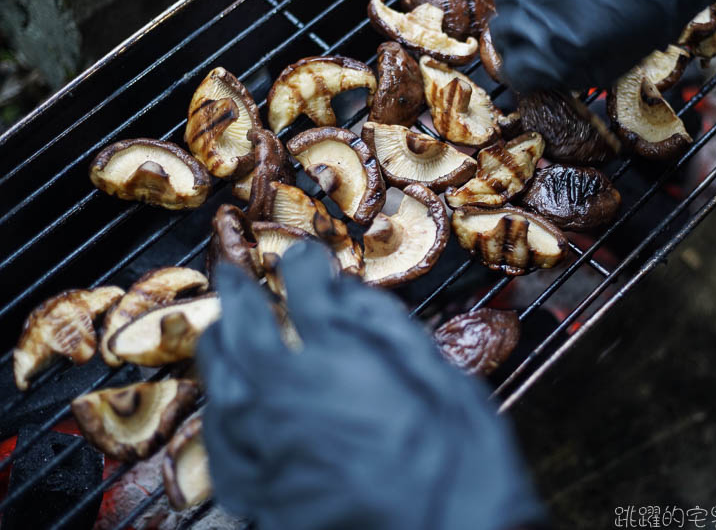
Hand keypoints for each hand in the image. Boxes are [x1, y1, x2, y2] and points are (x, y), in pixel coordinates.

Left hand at [197, 242, 543, 529]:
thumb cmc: (459, 459)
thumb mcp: (439, 372)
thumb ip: (382, 325)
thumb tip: (342, 291)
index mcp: (336, 360)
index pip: (304, 287)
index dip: (302, 265)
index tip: (305, 259)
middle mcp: (289, 399)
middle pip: (243, 330)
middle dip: (236, 294)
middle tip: (230, 276)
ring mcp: (269, 450)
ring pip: (221, 387)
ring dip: (215, 351)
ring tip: (216, 333)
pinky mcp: (265, 497)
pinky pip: (221, 454)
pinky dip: (216, 422)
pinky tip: (222, 411)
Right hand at [491, 0, 715, 91]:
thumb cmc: (660, 0)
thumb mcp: (617, 61)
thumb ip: (572, 73)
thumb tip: (552, 73)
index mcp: (545, 53)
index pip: (512, 72)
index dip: (527, 69)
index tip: (538, 64)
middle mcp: (524, 15)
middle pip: (503, 35)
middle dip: (523, 36)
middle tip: (552, 28)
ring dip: (528, 1)